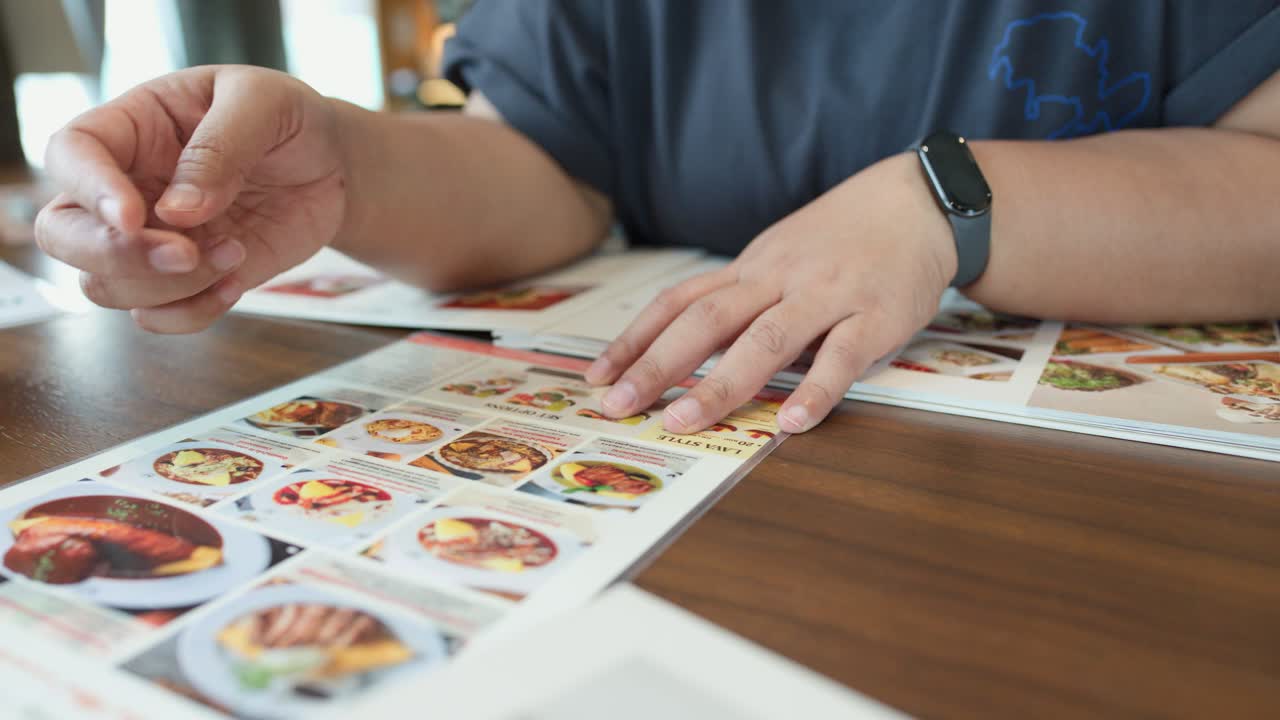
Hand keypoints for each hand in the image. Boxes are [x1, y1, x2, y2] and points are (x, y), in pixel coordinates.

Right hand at [35, 66, 345, 332]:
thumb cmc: (288, 119)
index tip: (133, 217)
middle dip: (115, 255)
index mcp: (133, 128)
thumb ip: (221, 147)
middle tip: (185, 253)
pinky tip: (236, 281)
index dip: (88, 189)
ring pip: (106, 285)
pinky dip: (192, 313)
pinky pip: (158, 317)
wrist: (332, 164)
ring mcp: (154, 238)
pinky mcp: (189, 278)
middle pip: (63, 234)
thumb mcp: (263, 103)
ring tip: (234, 251)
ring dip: (168, 285)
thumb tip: (178, 211)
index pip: (71, 153)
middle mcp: (128, 186)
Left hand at [585, 154, 958, 433]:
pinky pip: (843, 355)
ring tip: (685, 421)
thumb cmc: (840, 239)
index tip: (598, 376)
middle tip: (619, 405)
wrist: (917, 201)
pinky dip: (816, 389)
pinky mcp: (876, 314)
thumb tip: (687, 352)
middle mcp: (779, 278)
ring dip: (722, 383)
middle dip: (658, 365)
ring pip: (766, 339)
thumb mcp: (779, 258)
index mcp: (750, 268)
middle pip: (708, 321)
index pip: (680, 302)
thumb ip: (740, 301)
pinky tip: (792, 422)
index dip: (636, 339)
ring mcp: (828, 294)